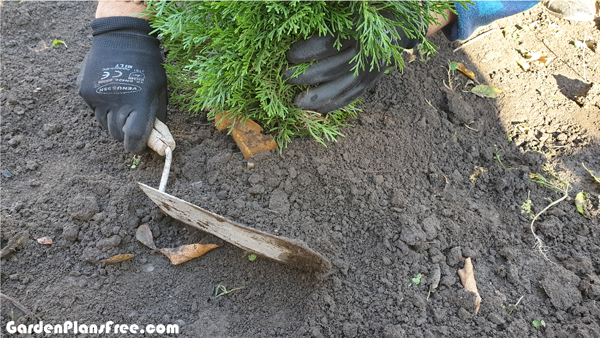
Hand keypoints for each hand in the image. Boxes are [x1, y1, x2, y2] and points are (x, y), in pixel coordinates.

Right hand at [77, 17, 166, 153]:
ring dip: (113, 121)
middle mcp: (116, 102)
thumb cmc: (147, 65)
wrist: (122, 38)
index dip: (136, 145)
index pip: (134, 137)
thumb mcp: (160, 90)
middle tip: (131, 123)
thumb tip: (155, 138)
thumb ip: (156, 116)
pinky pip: (93, 110)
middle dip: (125, 133)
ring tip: (121, 105)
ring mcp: (97, 97)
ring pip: (104, 124)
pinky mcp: (84, 92)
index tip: (138, 145)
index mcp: (138, 103)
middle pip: (117, 134)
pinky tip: (110, 93)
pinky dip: (102, 108)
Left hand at [283, 12, 421, 113]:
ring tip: (296, 102)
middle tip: (285, 77)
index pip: (329, 44)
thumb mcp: (353, 7)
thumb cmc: (370, 14)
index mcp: (359, 31)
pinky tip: (316, 109)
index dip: (307, 51)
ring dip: (317, 97)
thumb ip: (333, 8)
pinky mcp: (372, 81)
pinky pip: (351, 96)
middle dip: (306, 75)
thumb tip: (307, 6)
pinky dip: (333, 104)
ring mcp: (371, 70)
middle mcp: (366, 53)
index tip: (289, 55)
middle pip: (332, 69)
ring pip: (342, 88)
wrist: (402, 25)